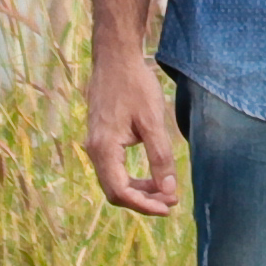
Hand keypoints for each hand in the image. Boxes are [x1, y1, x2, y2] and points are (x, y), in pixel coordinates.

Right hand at [83, 44, 182, 215]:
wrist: (115, 58)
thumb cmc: (134, 85)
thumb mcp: (152, 121)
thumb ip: (160, 157)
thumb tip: (169, 190)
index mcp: (104, 149)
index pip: (120, 192)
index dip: (144, 205)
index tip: (168, 208)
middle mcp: (95, 150)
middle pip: (115, 191)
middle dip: (143, 201)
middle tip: (171, 202)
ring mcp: (96, 145)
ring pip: (115, 181)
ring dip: (139, 190)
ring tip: (166, 191)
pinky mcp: (101, 139)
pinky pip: (114, 169)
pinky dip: (133, 178)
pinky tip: (153, 175)